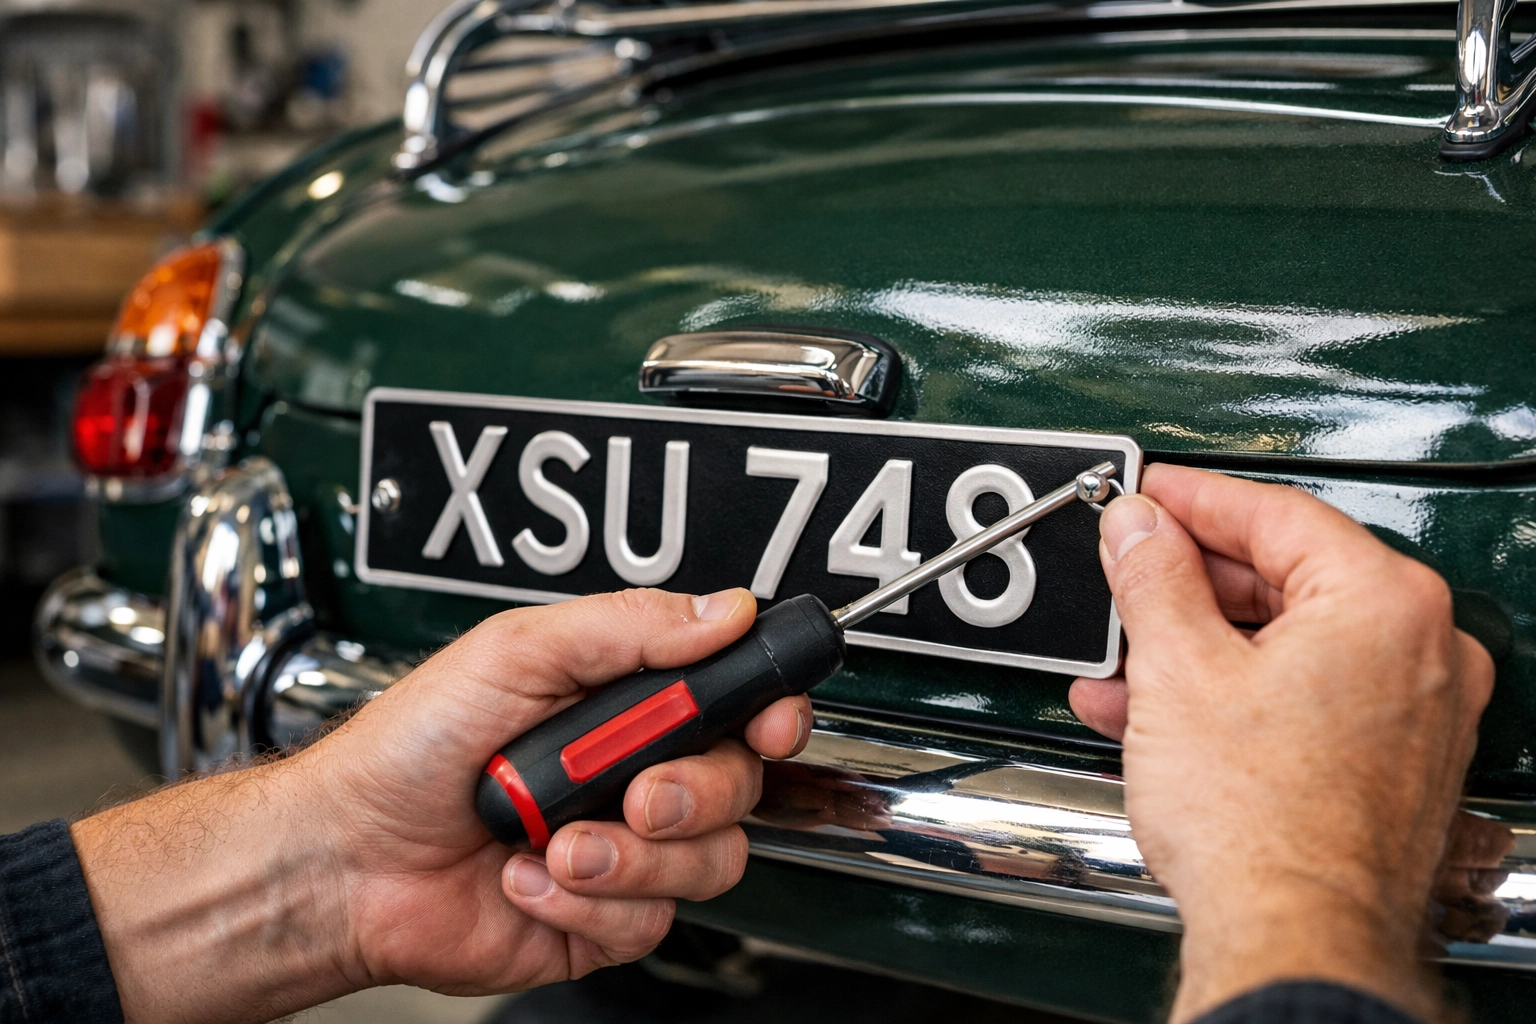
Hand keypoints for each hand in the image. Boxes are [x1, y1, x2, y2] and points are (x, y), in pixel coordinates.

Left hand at [72, 587, 807, 1023]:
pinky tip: (529, 878)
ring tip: (557, 841)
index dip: (770, 711)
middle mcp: (635, 773)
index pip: (736, 700)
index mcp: (625, 703)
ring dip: (628, 857)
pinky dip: (585, 904)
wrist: (347, 858)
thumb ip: (628, 628)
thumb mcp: (515, 654)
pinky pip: (650, 921)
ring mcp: (625, 849)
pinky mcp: (606, 917)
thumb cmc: (411, 749)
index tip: (767, 721)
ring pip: (709, 861)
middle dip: (692, 793)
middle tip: (634, 792)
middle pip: (740, 785)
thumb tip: (721, 612)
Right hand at [1067, 465, 1492, 1022]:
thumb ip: (1154, 576)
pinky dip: (1231, 696)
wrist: (1293, 937)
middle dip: (1185, 586)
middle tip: (1127, 574)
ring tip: (1122, 665)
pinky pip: (1302, 697)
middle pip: (1284, 579)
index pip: (1275, 513)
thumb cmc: (1264, 826)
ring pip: (1286, 645)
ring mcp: (1415, 713)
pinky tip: (1160, 713)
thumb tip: (1141, 526)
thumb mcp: (1177, 668)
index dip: (1191, 499)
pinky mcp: (1392, 763)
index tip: (1147, 494)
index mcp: (1386, 603)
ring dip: (1193, 649)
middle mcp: (1422, 650)